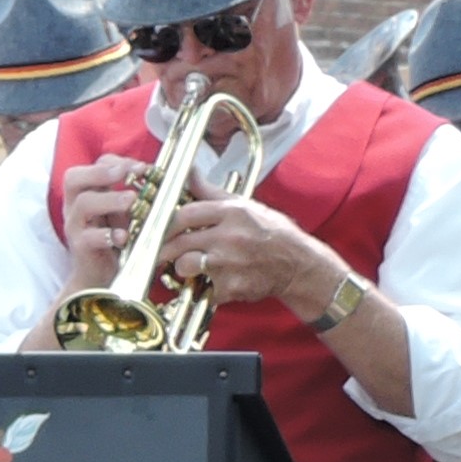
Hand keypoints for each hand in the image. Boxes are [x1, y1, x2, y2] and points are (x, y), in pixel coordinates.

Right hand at [57, 153, 151, 290]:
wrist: (100, 275)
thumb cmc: (116, 238)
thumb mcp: (125, 212)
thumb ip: (134, 192)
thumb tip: (159, 175)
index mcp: (87, 193)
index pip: (94, 166)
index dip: (117, 162)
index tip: (142, 168)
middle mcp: (75, 206)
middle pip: (74, 178)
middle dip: (103, 172)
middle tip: (130, 174)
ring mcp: (75, 227)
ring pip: (83, 204)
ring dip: (110, 200)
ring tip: (132, 201)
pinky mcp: (80, 248)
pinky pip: (88, 238)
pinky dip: (106, 235)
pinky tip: (123, 236)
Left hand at [157, 194, 343, 321]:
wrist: (299, 265)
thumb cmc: (272, 234)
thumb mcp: (246, 206)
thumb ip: (212, 193)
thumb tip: (190, 173)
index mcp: (233, 213)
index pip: (185, 214)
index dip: (168, 224)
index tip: (162, 231)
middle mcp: (230, 236)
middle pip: (178, 242)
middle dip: (164, 249)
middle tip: (162, 253)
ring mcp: (230, 263)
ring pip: (184, 266)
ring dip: (183, 269)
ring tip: (192, 267)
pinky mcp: (231, 287)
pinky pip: (202, 288)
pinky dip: (203, 288)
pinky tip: (214, 281)